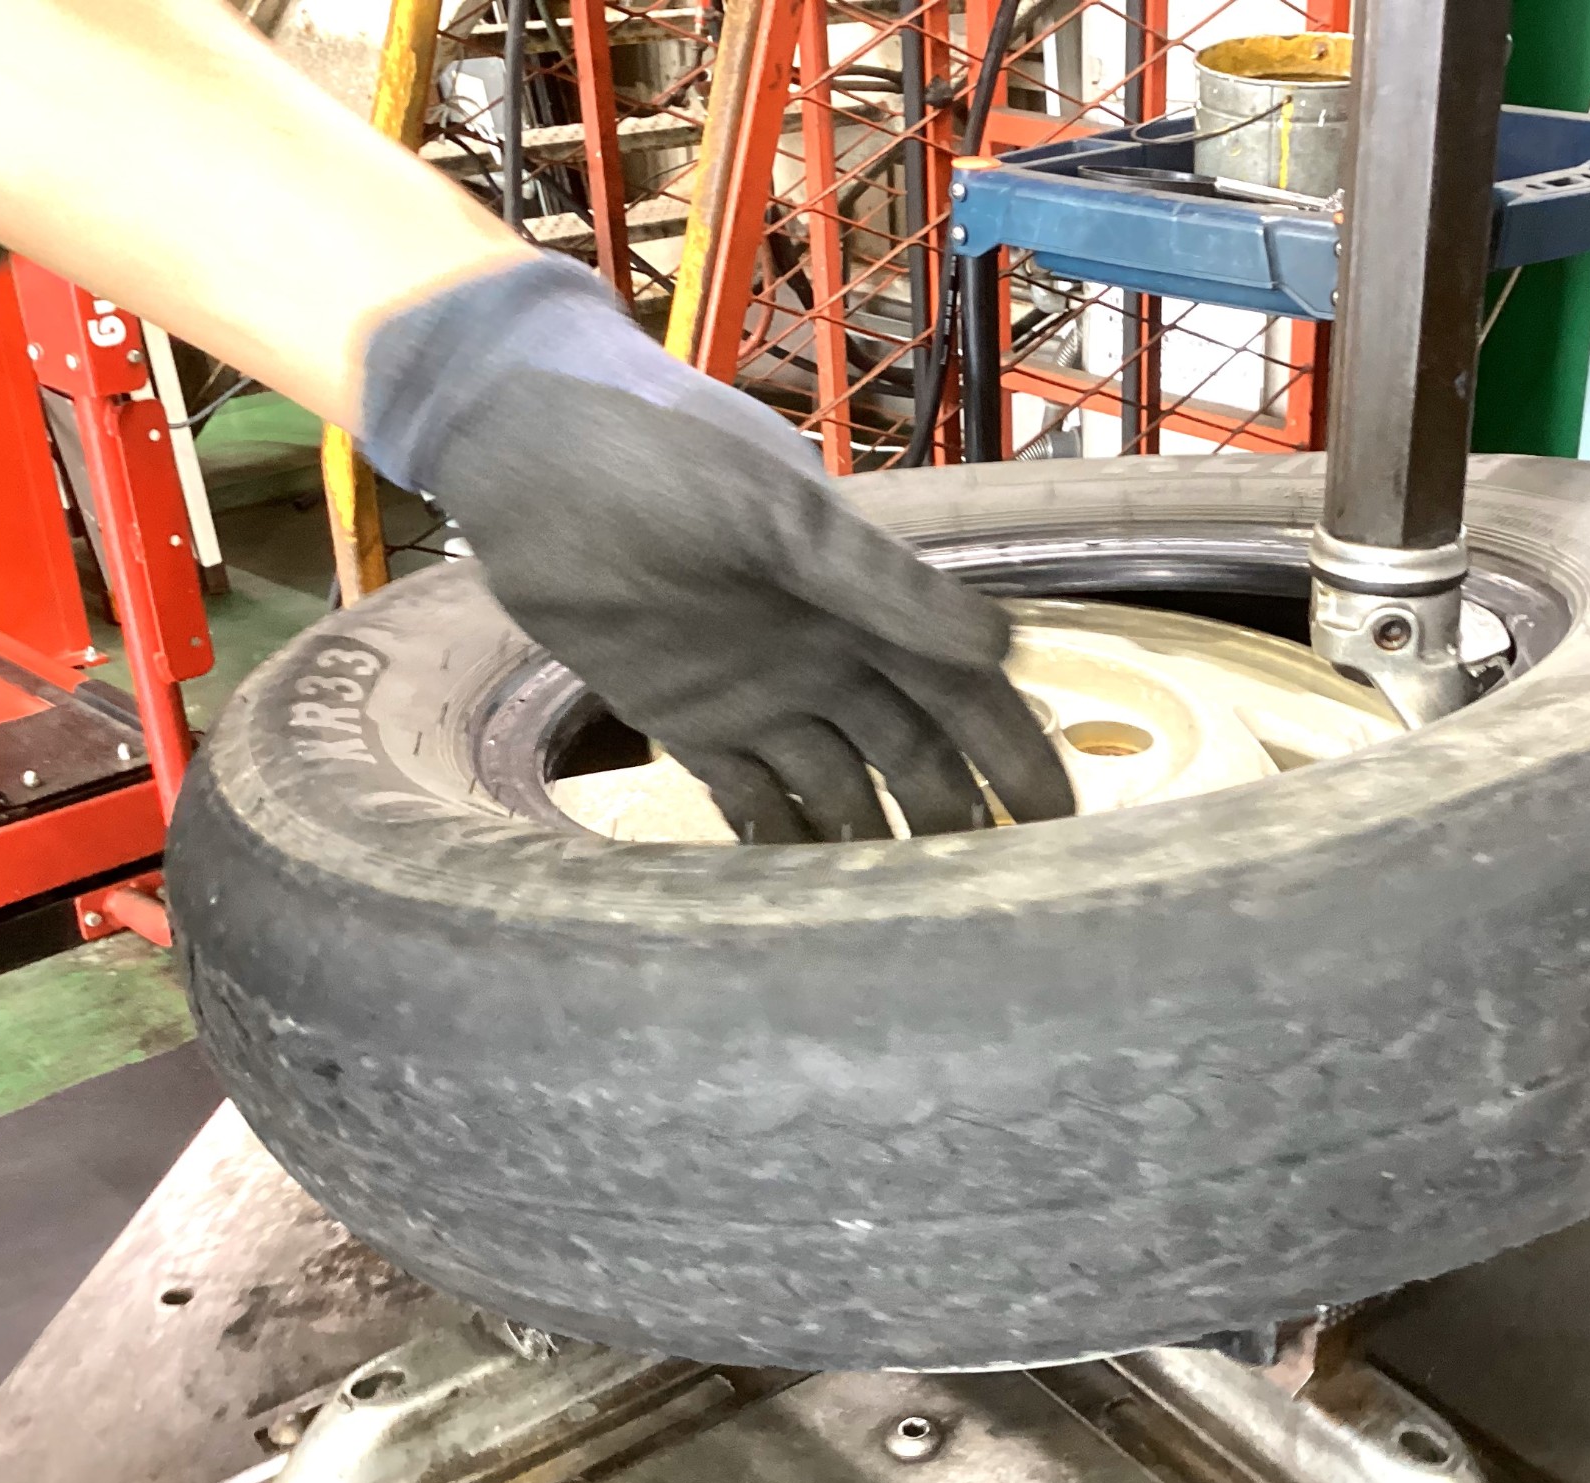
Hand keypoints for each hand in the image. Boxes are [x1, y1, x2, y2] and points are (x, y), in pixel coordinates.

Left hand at [358, 257, 1072, 841]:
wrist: (532, 453)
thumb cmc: (662, 461)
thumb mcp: (781, 517)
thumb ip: (885, 586)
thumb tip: (1004, 651)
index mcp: (864, 605)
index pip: (963, 696)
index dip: (1013, 756)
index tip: (1057, 824)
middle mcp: (826, 658)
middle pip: (910, 757)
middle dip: (952, 822)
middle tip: (987, 904)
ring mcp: (758, 694)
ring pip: (837, 787)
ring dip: (868, 845)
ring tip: (900, 922)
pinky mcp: (685, 718)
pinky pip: (748, 797)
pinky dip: (776, 843)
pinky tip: (799, 899)